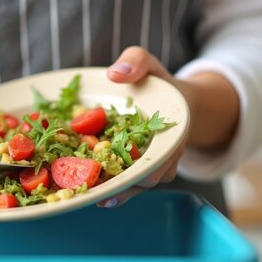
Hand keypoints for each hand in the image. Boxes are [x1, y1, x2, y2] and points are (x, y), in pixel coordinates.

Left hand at [98, 47, 186, 207]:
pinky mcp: (133, 169)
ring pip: (136, 185)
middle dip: (129, 187)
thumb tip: (115, 74)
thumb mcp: (149, 64)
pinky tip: (90, 196)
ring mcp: (149, 165)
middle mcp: (164, 154)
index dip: (152, 166)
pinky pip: (124, 182)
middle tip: (106, 195)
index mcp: (172, 130)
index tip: (140, 175)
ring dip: (117, 193)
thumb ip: (136, 61)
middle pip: (149, 177)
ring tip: (95, 199)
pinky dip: (109, 189)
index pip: (165, 153)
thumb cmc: (156, 83)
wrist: (169, 101)